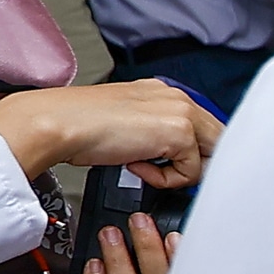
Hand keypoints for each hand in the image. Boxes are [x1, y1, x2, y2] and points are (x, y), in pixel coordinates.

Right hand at [0, 81, 218, 185]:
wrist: (55, 124)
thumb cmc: (78, 127)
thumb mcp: (127, 126)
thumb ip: (155, 135)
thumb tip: (174, 158)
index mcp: (163, 93)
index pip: (205, 128)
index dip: (195, 155)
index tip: (175, 168)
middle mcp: (176, 97)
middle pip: (218, 142)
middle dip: (195, 165)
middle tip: (163, 172)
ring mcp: (180, 112)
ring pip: (209, 158)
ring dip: (178, 173)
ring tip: (142, 166)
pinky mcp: (178, 132)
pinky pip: (190, 172)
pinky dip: (164, 180)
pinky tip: (135, 166)